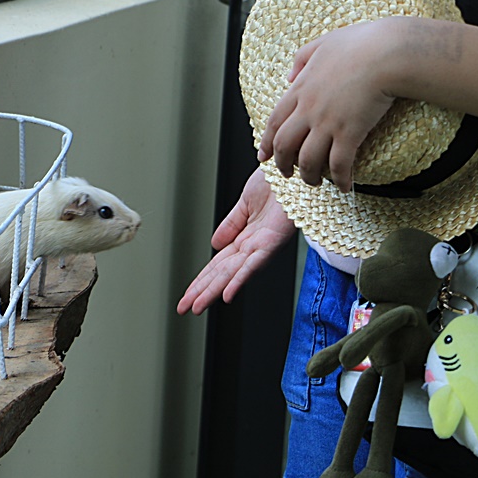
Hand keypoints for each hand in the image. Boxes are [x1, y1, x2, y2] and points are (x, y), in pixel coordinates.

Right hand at [176, 168, 295, 314]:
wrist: (294, 169)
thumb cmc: (277, 182)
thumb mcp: (245, 203)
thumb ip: (230, 225)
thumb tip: (213, 244)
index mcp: (245, 237)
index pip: (217, 264)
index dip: (200, 280)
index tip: (186, 295)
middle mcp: (253, 246)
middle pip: (221, 274)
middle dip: (201, 292)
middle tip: (183, 309)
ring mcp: (263, 246)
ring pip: (233, 274)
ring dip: (214, 292)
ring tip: (198, 307)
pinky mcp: (273, 242)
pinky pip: (253, 264)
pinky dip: (239, 280)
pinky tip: (227, 295)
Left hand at [256, 19, 399, 191]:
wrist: (387, 52)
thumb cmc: (362, 44)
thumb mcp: (323, 43)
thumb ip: (302, 59)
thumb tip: (290, 76)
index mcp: (301, 88)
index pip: (275, 121)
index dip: (267, 142)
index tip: (264, 155)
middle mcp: (309, 109)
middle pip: (284, 145)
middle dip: (282, 164)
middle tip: (287, 174)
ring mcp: (327, 123)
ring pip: (307, 160)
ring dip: (309, 176)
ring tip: (315, 182)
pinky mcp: (350, 133)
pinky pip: (339, 165)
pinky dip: (340, 179)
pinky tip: (346, 186)